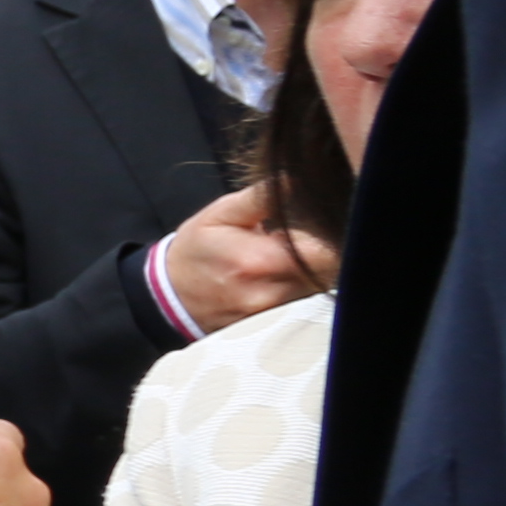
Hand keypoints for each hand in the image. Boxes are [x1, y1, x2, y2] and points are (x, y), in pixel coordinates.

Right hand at [160, 185, 334, 332]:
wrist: (171, 296)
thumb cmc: (197, 249)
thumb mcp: (220, 213)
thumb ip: (261, 197)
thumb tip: (297, 180)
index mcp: (261, 260)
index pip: (327, 251)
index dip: (335, 235)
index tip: (330, 223)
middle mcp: (272, 292)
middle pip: (331, 271)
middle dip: (328, 251)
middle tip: (312, 236)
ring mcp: (275, 313)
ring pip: (321, 288)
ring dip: (318, 270)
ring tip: (297, 255)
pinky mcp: (276, 325)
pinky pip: (307, 302)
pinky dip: (305, 286)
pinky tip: (289, 275)